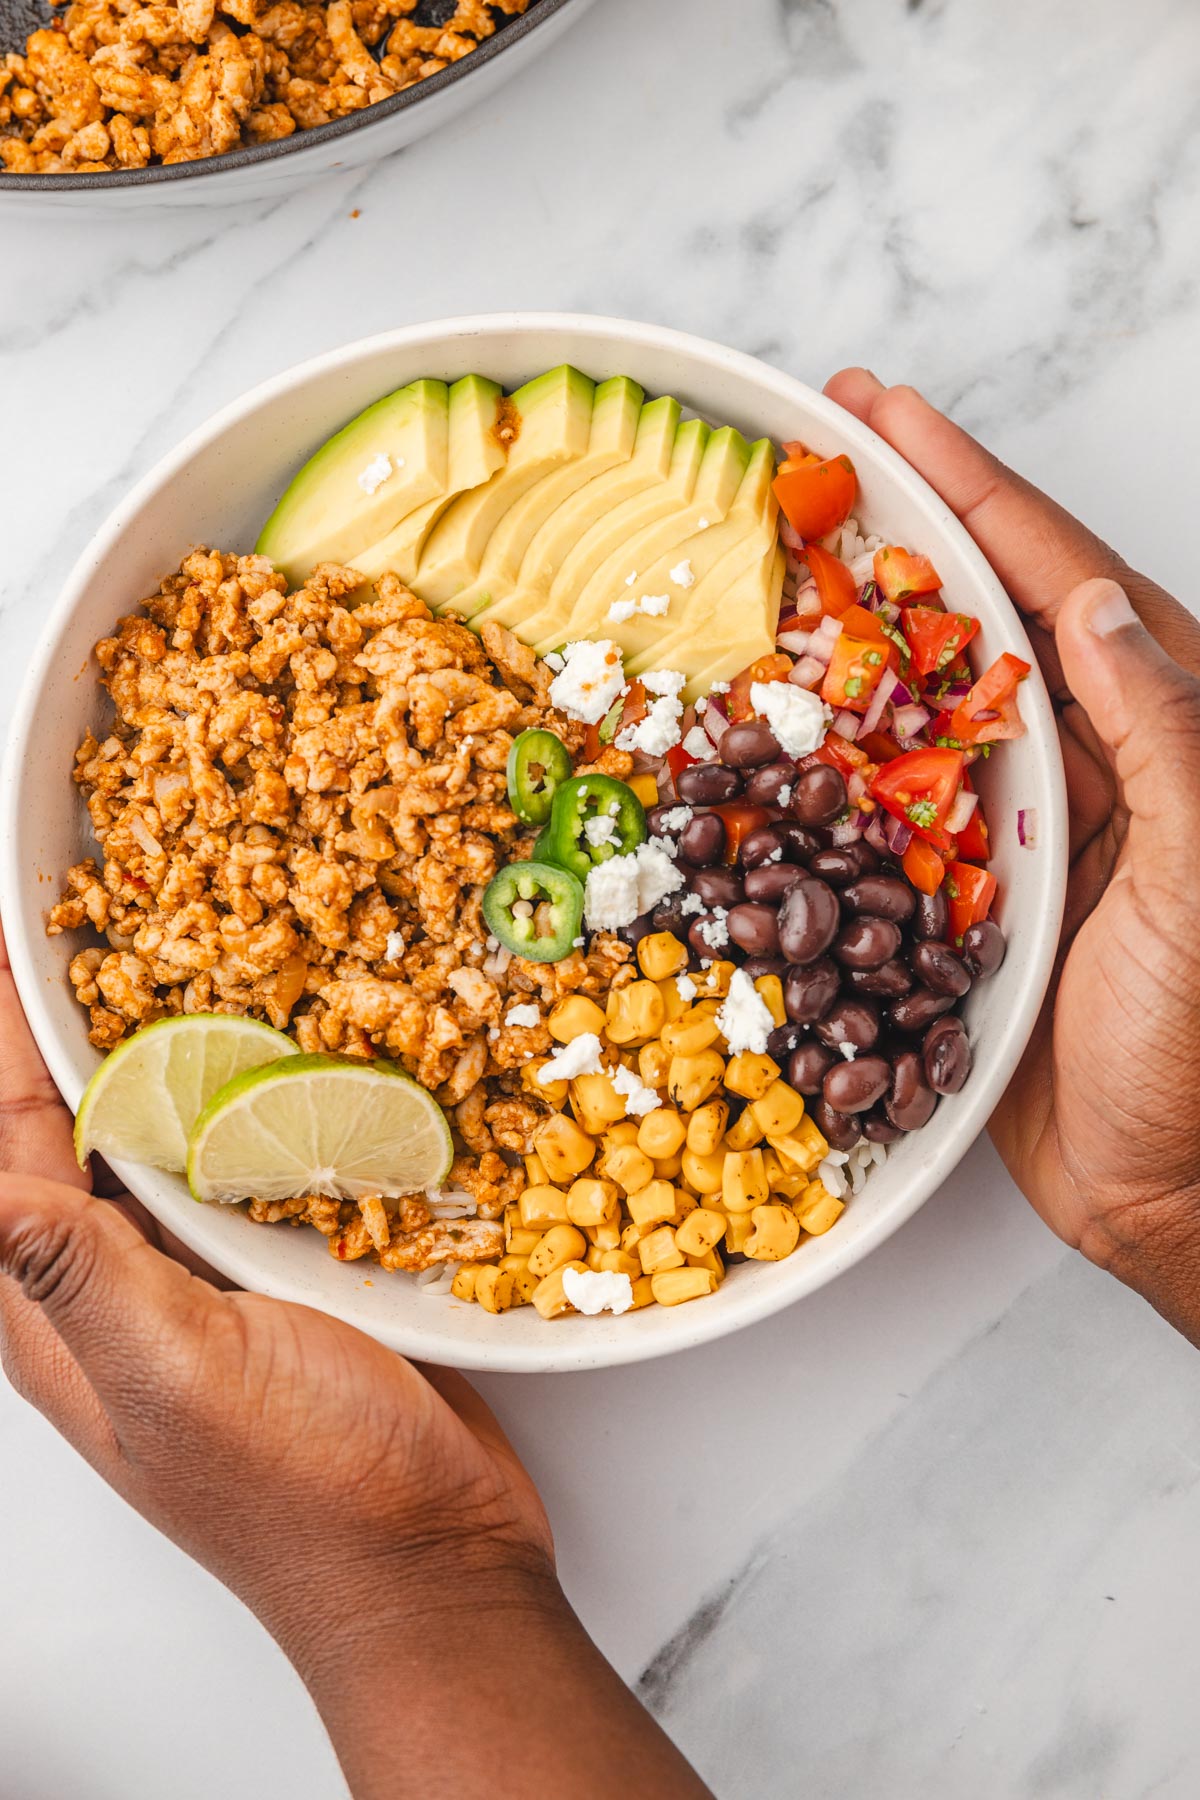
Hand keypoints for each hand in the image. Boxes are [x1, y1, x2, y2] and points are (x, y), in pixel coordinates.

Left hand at [0, 926, 708, 1798]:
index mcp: (59, 1312)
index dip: (2, 1035)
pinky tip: (276, 1050)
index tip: (16, 937)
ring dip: (157, 1050)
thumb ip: (78, 1277)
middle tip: (93, 926)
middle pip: (64, 1129)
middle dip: (64, 1028)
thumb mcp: (180, 1380)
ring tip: (175, 956)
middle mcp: (114, 1289)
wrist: (435, 1559)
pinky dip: (246, 1100)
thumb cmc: (306, 1492)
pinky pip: (240, 1168)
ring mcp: (198, 1283)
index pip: (1, 1144)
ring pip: (156, 1139)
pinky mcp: (277, 1278)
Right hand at [826, 370, 1199, 1338]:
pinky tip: (773, 723)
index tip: (886, 411)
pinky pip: (882, 806)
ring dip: (850, 631)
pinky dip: (828, 757)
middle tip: (814, 456)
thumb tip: (1100, 610)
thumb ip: (1167, 743)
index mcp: (1158, 735)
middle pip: (975, 618)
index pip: (1056, 581)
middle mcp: (1085, 763)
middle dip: (897, 530)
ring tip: (773, 562)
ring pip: (917, 702)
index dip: (969, 489)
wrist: (1167, 1194)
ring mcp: (1016, 828)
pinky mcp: (961, 897)